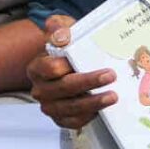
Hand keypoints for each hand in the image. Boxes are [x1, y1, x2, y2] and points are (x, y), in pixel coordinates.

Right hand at [27, 15, 116, 129]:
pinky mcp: (61, 118)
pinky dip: (88, 116)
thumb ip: (59, 27)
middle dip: (88, 82)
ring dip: (92, 103)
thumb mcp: (63, 30)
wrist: (70, 65)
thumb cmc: (68, 47)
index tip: (84, 59)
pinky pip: (73, 122)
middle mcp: (40, 89)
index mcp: (37, 68)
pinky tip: (103, 109)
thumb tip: (62, 35)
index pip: (49, 68)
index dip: (66, 65)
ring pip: (69, 108)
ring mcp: (50, 106)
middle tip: (110, 76)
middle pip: (63, 88)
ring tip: (112, 96)